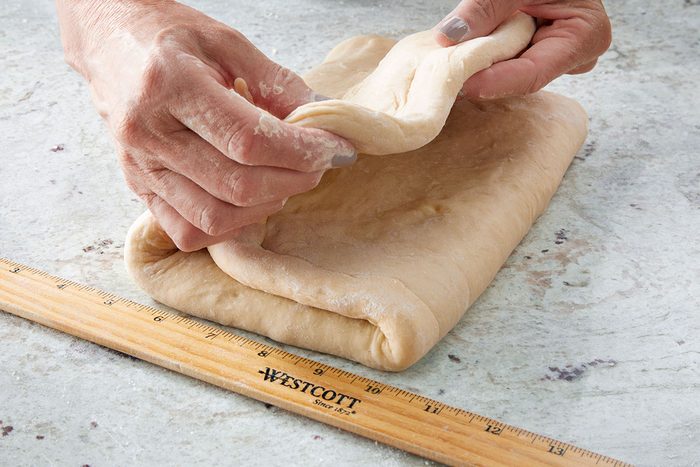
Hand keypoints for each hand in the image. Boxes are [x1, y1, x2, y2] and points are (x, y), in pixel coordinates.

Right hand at [56, 0, 355, 250]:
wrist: (111, 44)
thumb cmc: (170, 39)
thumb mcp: (228, 44)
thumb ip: (279, 84)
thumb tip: (325, 121)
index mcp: (170, 85)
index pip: (249, 140)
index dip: (302, 151)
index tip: (335, 148)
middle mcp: (148, 133)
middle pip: (236, 185)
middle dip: (293, 179)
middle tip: (316, 164)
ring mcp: (140, 166)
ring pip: (214, 217)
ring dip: (265, 206)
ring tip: (283, 179)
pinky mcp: (138, 187)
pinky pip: (188, 231)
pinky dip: (228, 226)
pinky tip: (247, 201)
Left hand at [434, 0, 611, 98]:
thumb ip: (484, 8)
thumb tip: (449, 36)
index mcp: (584, 35)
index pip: (534, 72)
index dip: (496, 82)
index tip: (465, 85)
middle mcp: (572, 56)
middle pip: (520, 77)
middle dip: (484, 73)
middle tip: (449, 70)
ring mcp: (555, 58)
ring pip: (510, 73)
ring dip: (481, 65)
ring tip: (454, 58)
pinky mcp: (537, 55)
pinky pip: (506, 64)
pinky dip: (484, 58)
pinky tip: (464, 55)